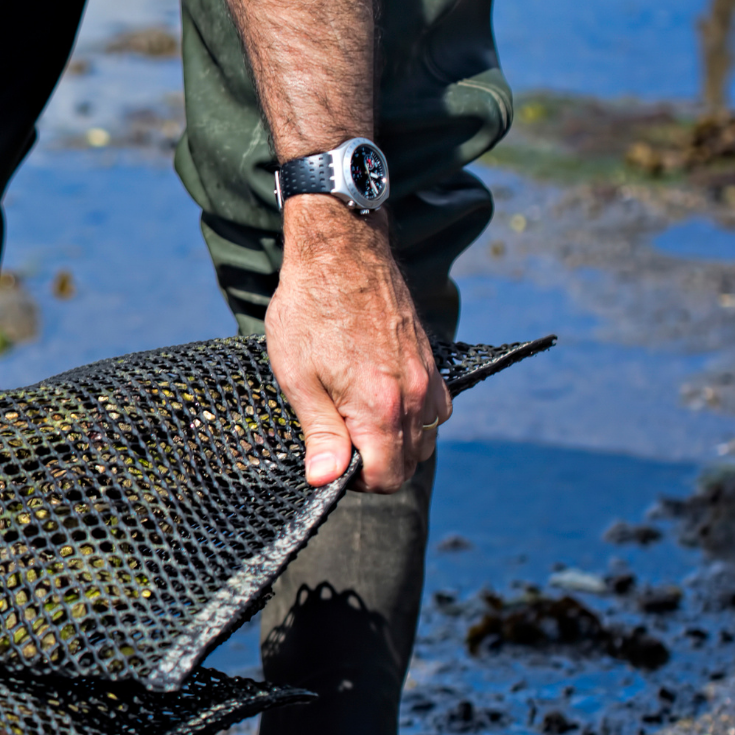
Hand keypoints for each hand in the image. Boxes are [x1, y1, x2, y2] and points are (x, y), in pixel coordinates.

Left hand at [265, 198, 450, 492]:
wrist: (341, 252)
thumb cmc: (311, 311)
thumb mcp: (299, 378)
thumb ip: (320, 434)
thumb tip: (325, 481)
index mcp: (382, 407)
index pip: (386, 478)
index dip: (355, 482)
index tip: (329, 462)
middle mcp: (417, 396)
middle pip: (410, 463)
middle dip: (375, 466)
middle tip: (336, 441)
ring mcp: (430, 378)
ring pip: (426, 438)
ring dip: (395, 443)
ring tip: (354, 420)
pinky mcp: (432, 361)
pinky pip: (435, 409)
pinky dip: (413, 417)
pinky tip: (379, 400)